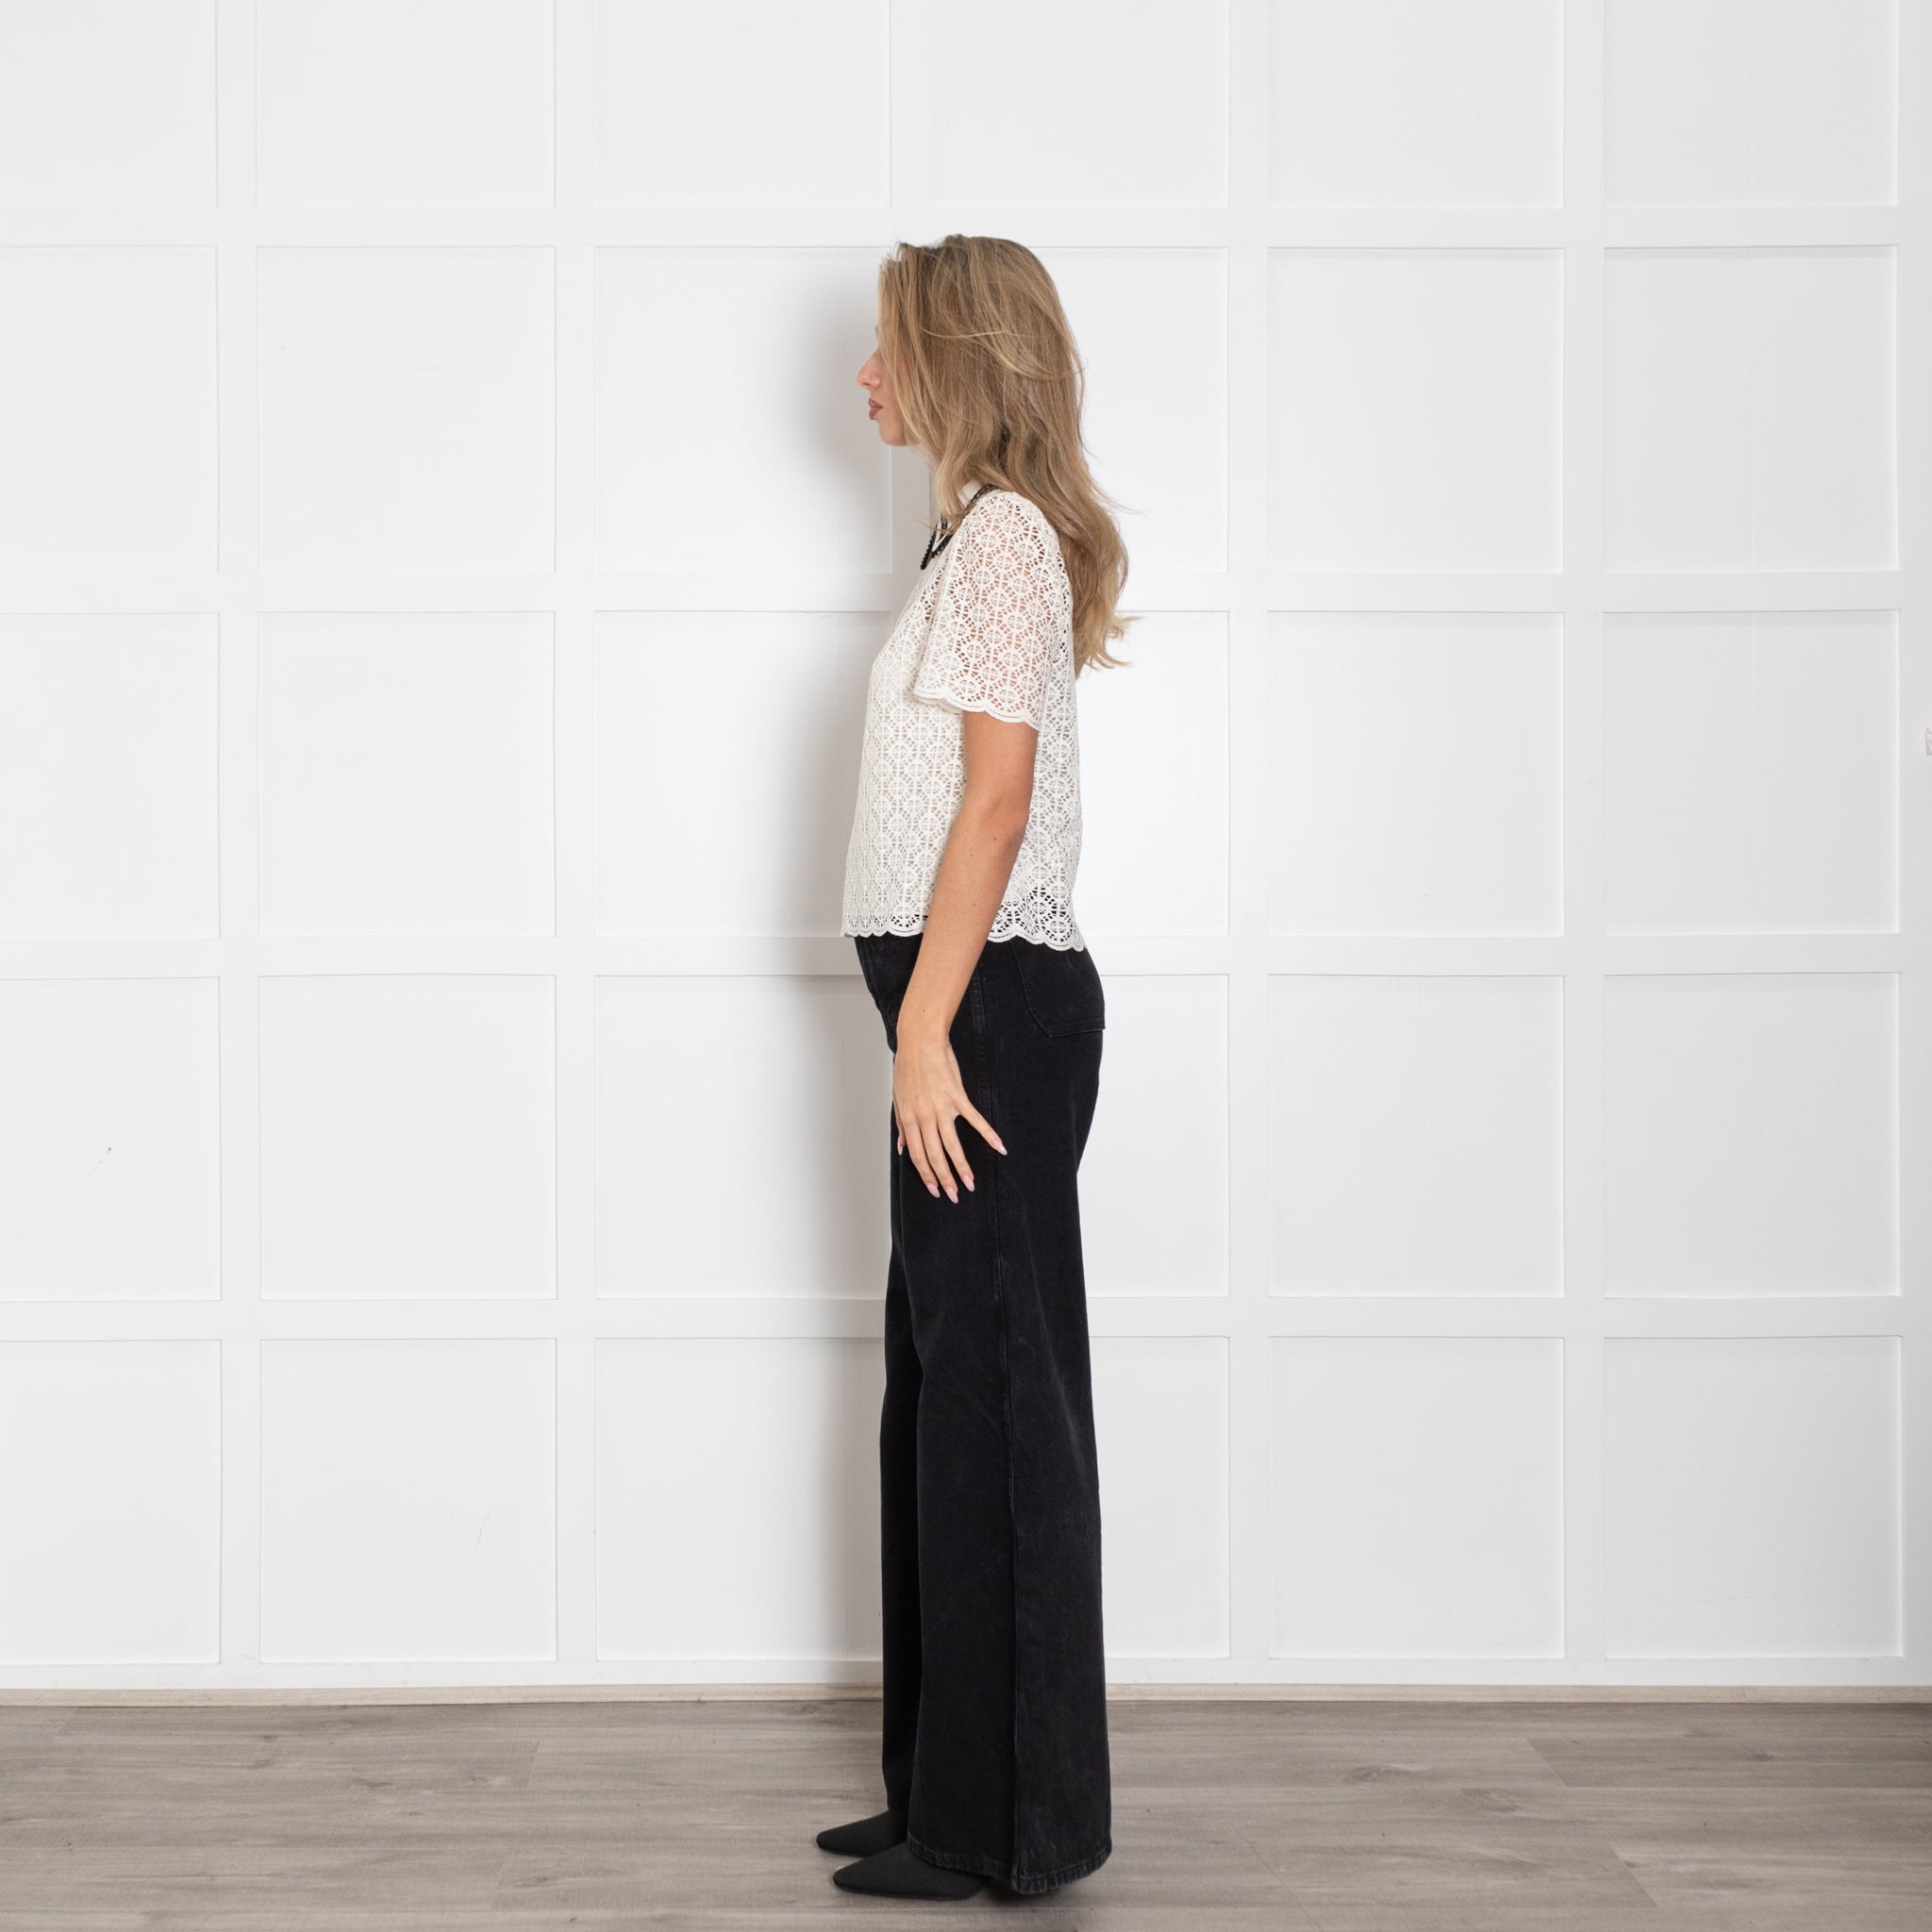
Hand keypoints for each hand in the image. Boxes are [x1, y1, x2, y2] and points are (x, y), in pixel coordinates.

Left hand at [892, 1025, 1007, 1202]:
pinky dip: (988, 1134)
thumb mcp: (898, 1098)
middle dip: (945, 1179)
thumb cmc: (908, 1067)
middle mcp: (924, 1116)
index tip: (935, 1189)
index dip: (926, 1175)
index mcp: (909, 1119)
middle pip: (935, 1155)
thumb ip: (900, 1125)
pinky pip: (974, 1119)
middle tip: (955, 1195)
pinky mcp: (958, 1096)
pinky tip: (999, 1146)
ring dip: (962, 1167)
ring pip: (952, 1144)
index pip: (918, 1155)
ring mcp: (942, 1107)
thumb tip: (901, 1148)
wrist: (920, 1041)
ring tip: (970, 1182)